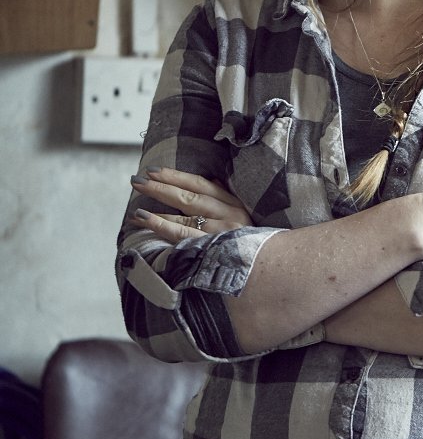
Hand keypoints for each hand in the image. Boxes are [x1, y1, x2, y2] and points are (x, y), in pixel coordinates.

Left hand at [130, 168, 252, 242]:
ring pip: (185, 216)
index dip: (176, 176)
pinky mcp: (216, 249)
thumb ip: (226, 198)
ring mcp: (223, 232)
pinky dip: (163, 226)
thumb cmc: (252, 243)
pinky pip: (184, 235)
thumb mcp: (244, 215)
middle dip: (161, 187)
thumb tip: (211, 179)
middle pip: (190, 196)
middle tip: (137, 181)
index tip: (153, 170)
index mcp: (235, 203)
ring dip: (157, 210)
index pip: (201, 184)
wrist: (270, 268)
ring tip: (136, 209)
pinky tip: (146, 221)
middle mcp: (230, 214)